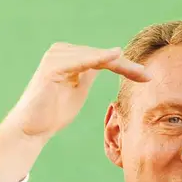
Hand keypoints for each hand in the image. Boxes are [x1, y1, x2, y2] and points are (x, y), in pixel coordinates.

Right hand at [0, 43, 149, 181]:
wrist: (32, 129)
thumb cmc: (55, 111)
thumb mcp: (79, 88)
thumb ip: (90, 73)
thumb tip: (110, 62)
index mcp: (69, 55)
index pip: (103, 58)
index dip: (126, 66)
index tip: (147, 76)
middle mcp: (62, 52)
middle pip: (102, 56)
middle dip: (127, 66)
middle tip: (149, 76)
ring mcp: (56, 57)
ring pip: (96, 57)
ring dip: (120, 65)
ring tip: (141, 73)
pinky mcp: (52, 67)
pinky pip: (81, 61)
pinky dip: (98, 58)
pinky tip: (114, 56)